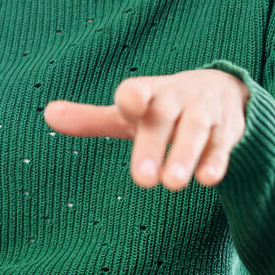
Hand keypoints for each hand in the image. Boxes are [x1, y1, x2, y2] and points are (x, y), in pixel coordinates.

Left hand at [42, 69, 248, 189]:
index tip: (127, 104)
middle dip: (153, 147)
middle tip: (142, 181)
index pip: (138, 90)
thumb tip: (47, 114)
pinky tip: (208, 180)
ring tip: (172, 184)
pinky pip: (222, 145)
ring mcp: (203, 113)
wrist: (223, 90)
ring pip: (194, 132)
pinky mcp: (227, 130)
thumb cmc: (161, 107)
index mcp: (147, 92)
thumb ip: (90, 119)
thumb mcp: (128, 113)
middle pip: (162, 120)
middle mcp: (175, 99)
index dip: (133, 96)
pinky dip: (216, 161)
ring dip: (184, 157)